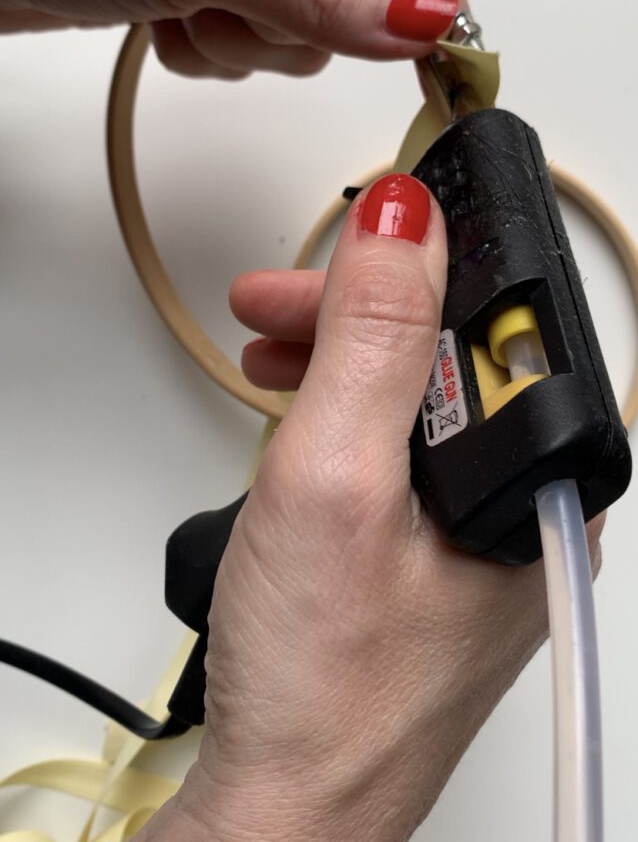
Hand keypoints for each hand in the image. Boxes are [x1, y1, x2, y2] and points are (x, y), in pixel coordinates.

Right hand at [135, 174, 602, 841]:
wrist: (287, 807)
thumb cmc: (325, 681)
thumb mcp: (337, 478)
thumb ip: (375, 337)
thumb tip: (404, 218)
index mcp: (546, 482)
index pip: (502, 323)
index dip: (424, 260)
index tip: (357, 229)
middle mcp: (530, 503)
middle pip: (456, 356)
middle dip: (361, 312)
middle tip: (277, 299)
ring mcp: (483, 529)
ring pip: (421, 398)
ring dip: (342, 359)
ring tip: (270, 349)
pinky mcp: (438, 549)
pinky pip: (401, 447)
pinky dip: (344, 415)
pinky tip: (300, 413)